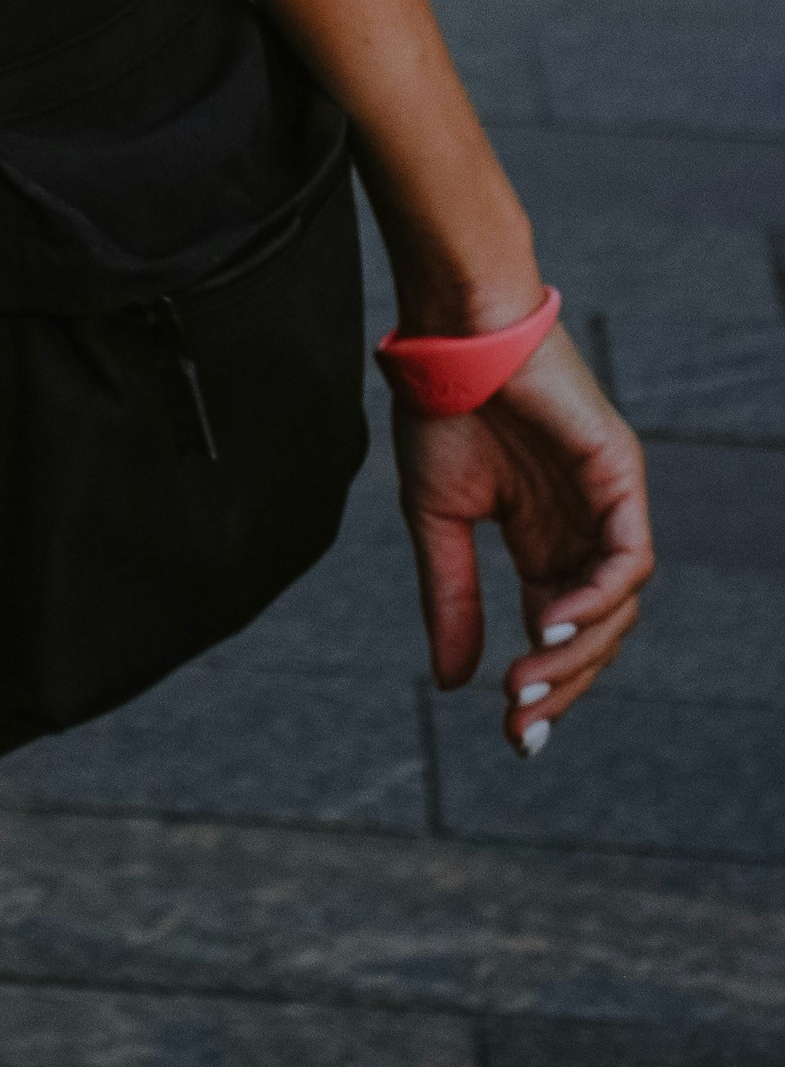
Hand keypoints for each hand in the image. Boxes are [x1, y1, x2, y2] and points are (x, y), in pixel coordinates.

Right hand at [393, 320, 651, 757]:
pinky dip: (597, 598)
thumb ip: (453, 599)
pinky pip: (630, 557)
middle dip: (563, 684)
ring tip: (526, 677)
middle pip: (595, 630)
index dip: (543, 685)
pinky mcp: (621, 474)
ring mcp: (608, 501)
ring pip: (618, 605)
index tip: (512, 735)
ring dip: (575, 651)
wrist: (448, 332)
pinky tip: (548, 623)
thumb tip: (454, 685)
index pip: (558, 629)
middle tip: (521, 724)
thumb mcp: (436, 522)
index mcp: (543, 538)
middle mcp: (583, 527)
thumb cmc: (439, 408)